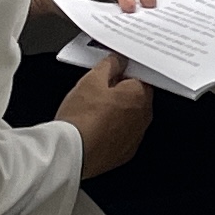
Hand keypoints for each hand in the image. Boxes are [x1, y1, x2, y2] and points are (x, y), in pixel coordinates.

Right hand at [54, 56, 151, 177]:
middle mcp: (143, 117)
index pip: (140, 76)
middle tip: (97, 91)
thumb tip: (118, 60)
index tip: (111, 71)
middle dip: (120, 92)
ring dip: (117, 112)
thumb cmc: (81, 118)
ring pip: (129, 117)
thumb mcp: (91, 80)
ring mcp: (135, 137)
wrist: (71, 153)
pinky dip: (112, 131)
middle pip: (135, 97)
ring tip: (92, 111)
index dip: (124, 72)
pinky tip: (94, 128)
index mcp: (139, 96)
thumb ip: (109, 65)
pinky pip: (122, 135)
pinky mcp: (125, 153)